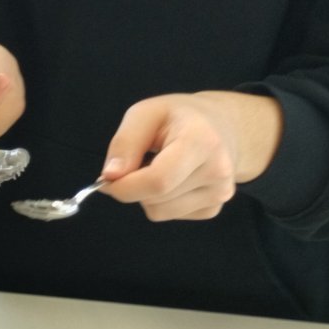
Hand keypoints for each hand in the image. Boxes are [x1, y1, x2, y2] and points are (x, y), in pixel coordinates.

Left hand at [100, 91, 282, 221]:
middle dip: (133, 185)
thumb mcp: (145, 113)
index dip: (125, 186)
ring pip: (159, 211)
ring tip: (160, 166)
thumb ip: (124, 143)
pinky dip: (160, 200)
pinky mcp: (213, 209)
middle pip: (155, 198)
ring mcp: (219, 194)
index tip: (106, 179)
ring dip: (146, 193)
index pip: (158, 181)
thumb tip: (110, 176)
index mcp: (202, 141)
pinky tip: (172, 178)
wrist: (222, 126)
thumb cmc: (178, 116)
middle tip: (140, 159)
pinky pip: (169, 215)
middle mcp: (217, 171)